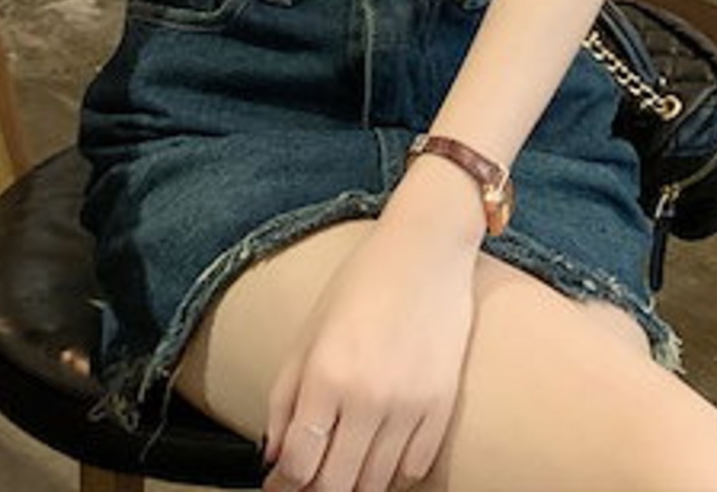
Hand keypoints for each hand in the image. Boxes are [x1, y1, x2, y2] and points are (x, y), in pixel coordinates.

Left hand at [263, 160, 483, 491]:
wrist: (427, 249)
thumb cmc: (363, 281)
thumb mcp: (310, 330)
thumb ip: (285, 395)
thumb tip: (273, 455)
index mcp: (326, 374)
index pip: (298, 462)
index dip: (284, 482)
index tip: (281, 481)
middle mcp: (368, 397)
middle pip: (336, 485)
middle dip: (317, 486)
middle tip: (312, 473)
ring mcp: (410, 405)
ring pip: (376, 483)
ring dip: (356, 480)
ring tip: (346, 458)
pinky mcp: (443, 405)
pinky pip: (416, 469)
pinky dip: (396, 471)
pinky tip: (383, 448)